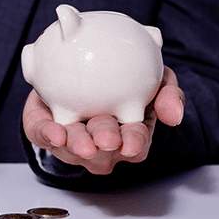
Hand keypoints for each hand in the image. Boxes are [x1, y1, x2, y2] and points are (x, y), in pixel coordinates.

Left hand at [22, 65, 183, 174]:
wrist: (77, 66)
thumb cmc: (118, 79)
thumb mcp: (155, 79)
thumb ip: (168, 92)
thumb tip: (175, 114)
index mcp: (127, 133)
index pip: (134, 145)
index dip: (134, 144)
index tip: (131, 143)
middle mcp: (100, 144)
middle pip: (103, 151)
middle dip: (103, 144)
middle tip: (105, 139)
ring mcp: (71, 142)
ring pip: (72, 147)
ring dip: (75, 143)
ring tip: (75, 139)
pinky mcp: (44, 130)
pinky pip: (43, 134)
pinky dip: (48, 134)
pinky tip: (54, 132)